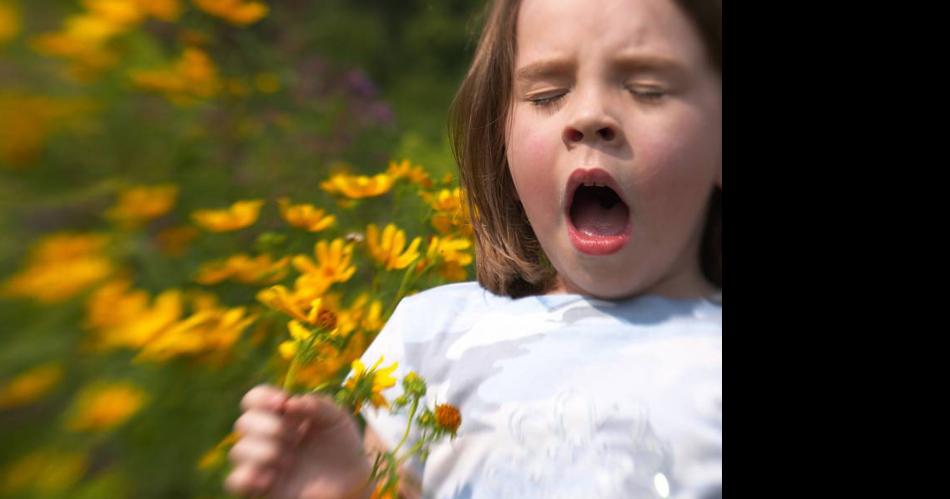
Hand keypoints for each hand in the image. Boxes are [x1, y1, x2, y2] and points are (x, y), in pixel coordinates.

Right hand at [225, 385, 371, 498]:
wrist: (352, 480)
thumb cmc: (343, 445)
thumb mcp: (337, 418)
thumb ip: (318, 404)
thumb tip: (290, 403)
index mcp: (281, 416)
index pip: (254, 399)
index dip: (261, 397)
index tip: (282, 403)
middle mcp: (267, 437)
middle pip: (243, 423)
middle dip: (269, 427)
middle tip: (295, 437)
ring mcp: (262, 462)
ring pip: (238, 451)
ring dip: (264, 451)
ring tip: (290, 460)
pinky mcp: (262, 487)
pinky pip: (235, 481)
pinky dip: (247, 476)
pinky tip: (271, 478)